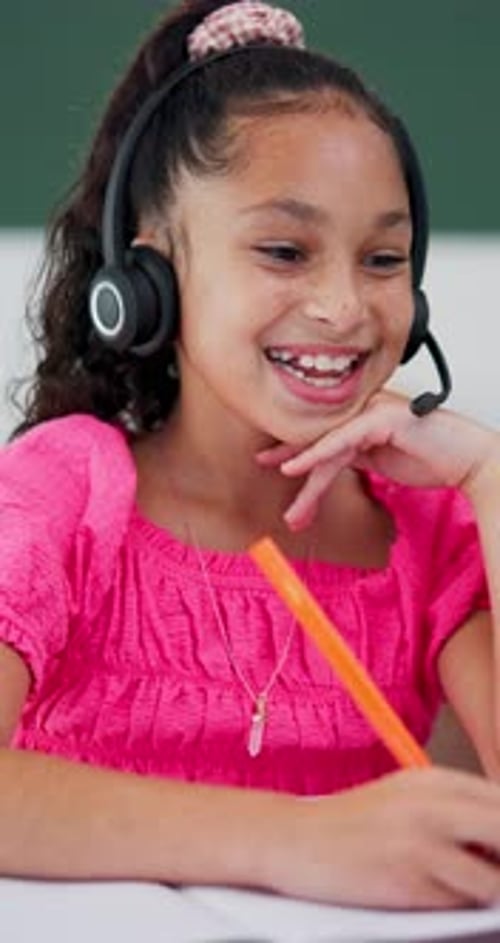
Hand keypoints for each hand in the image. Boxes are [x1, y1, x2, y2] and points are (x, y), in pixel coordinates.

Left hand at [257, 391, 499, 529]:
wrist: (468, 459)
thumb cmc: (433, 457)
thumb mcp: (382, 460)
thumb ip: (355, 456)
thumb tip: (326, 467)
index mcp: (363, 416)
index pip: (322, 432)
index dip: (295, 446)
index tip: (273, 461)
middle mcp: (365, 409)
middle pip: (319, 437)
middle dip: (290, 457)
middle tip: (263, 468)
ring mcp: (373, 411)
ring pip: (327, 446)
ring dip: (307, 481)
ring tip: (294, 512)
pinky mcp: (381, 419)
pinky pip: (341, 440)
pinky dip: (316, 455)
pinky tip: (295, 469)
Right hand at [269, 767, 499, 908]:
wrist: (293, 839)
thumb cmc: (352, 824)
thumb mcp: (406, 799)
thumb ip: (456, 810)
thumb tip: (499, 839)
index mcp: (435, 781)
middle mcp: (433, 805)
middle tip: (493, 870)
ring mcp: (421, 843)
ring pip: (495, 881)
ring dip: (488, 891)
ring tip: (461, 885)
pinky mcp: (407, 881)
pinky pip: (460, 904)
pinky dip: (456, 906)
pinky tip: (431, 893)